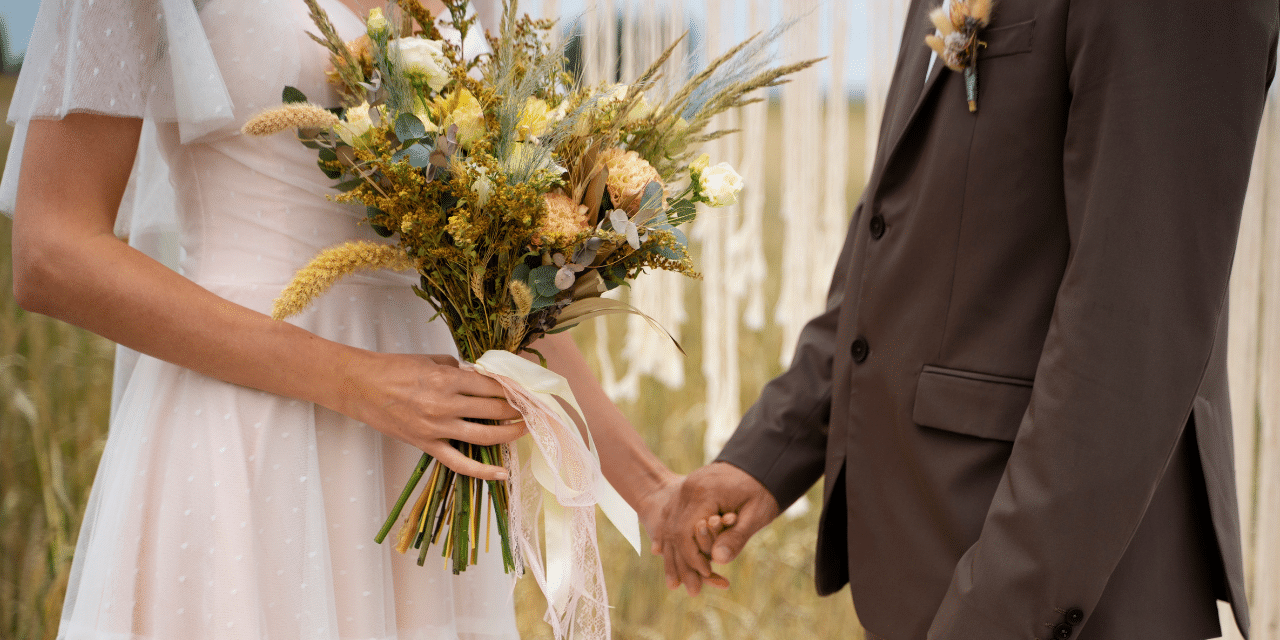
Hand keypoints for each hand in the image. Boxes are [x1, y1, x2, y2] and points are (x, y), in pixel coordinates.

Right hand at [344, 352, 524, 479]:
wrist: (361, 386)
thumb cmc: (395, 368)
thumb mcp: (432, 361)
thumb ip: (459, 370)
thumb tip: (481, 377)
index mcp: (448, 379)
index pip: (492, 386)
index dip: (514, 388)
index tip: (527, 390)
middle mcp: (446, 404)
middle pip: (495, 410)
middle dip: (518, 410)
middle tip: (533, 409)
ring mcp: (437, 428)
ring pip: (485, 436)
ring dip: (510, 434)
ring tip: (525, 430)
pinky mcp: (427, 445)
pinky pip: (460, 462)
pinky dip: (483, 471)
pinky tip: (503, 473)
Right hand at [660, 462, 779, 594]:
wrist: (758, 463)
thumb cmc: (760, 490)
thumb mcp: (755, 514)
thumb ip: (736, 536)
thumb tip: (718, 561)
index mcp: (702, 493)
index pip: (686, 532)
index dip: (693, 558)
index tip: (706, 574)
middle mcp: (687, 490)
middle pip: (674, 531)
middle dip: (681, 561)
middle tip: (692, 585)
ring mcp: (683, 489)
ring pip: (670, 527)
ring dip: (674, 554)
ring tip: (680, 579)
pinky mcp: (684, 492)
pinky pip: (673, 519)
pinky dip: (674, 541)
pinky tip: (673, 557)